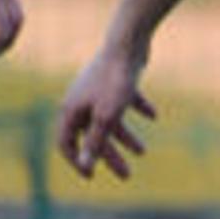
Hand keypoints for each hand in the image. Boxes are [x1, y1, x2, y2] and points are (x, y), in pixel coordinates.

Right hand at [56, 46, 153, 181]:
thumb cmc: (114, 81)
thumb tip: (85, 166)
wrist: (128, 42)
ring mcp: (97, 89)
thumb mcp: (106, 117)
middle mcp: (80, 100)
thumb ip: (95, 142)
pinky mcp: (115, 80)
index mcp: (71, 109)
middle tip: (126, 175)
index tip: (92, 176)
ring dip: (125, 137)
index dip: (77, 161)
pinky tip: (154, 115)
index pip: (65, 142)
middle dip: (109, 156)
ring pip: (109, 121)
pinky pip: (125, 100)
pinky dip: (138, 108)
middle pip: (92, 135)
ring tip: (142, 152)